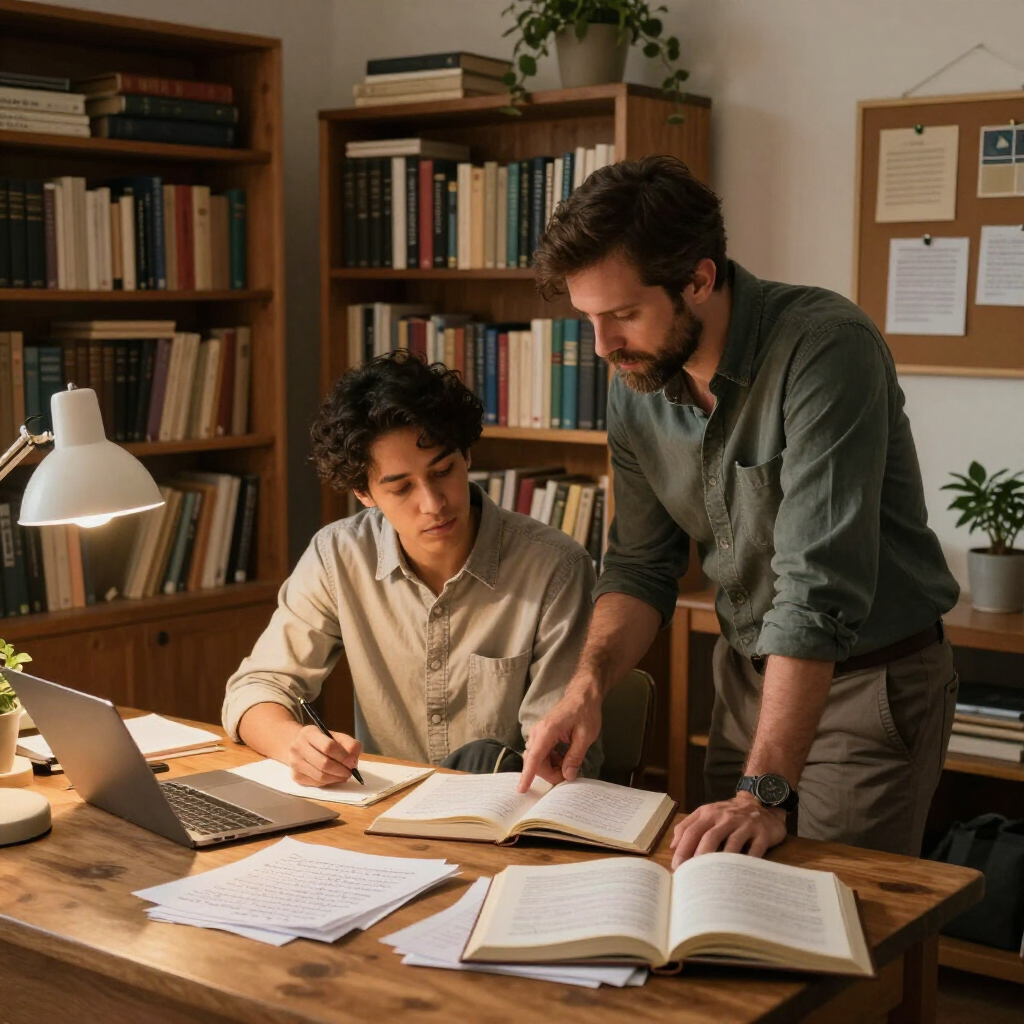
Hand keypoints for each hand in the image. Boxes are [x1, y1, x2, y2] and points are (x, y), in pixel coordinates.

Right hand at [286, 725, 361, 786]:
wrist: (297, 745)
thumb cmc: (320, 740)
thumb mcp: (335, 736)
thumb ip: (349, 744)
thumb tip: (353, 761)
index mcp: (309, 733)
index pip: (328, 746)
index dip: (343, 757)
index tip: (353, 763)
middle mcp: (298, 747)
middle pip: (324, 763)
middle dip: (341, 770)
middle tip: (350, 772)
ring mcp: (294, 762)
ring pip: (320, 776)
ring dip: (336, 778)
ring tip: (343, 776)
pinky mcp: (295, 776)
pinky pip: (316, 783)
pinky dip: (328, 782)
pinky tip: (333, 777)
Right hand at [519, 680, 602, 792]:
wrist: (582, 695)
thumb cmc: (585, 712)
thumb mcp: (586, 736)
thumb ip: (575, 756)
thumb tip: (567, 776)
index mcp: (548, 730)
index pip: (534, 756)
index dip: (527, 774)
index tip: (522, 789)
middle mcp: (538, 732)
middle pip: (535, 761)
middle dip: (549, 773)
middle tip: (568, 774)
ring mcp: (538, 733)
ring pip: (537, 759)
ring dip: (550, 767)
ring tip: (567, 764)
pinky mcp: (541, 735)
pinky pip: (541, 754)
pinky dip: (550, 760)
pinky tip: (563, 758)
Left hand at [669, 791, 786, 868]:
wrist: (761, 803)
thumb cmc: (729, 813)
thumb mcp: (707, 813)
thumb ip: (688, 826)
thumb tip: (673, 846)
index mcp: (709, 813)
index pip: (691, 830)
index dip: (682, 849)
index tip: (676, 867)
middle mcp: (725, 817)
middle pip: (709, 837)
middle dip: (699, 857)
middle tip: (692, 876)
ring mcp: (745, 824)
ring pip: (731, 843)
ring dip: (721, 861)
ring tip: (712, 878)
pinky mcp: (762, 834)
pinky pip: (755, 850)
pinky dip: (747, 863)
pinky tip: (740, 875)